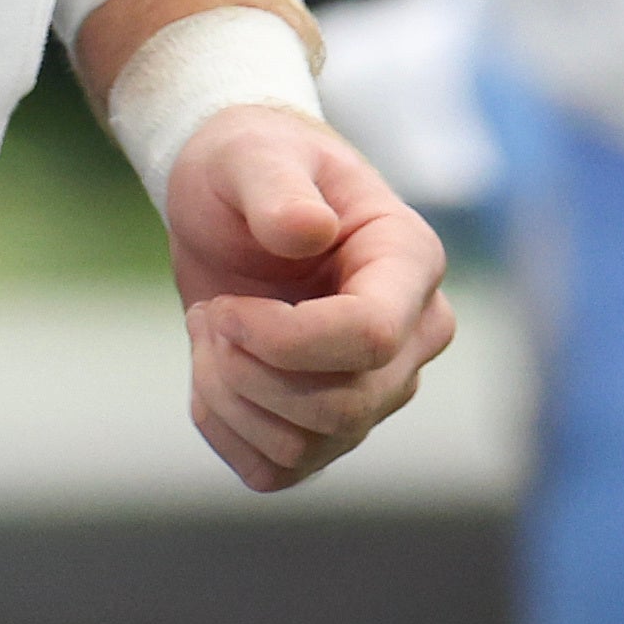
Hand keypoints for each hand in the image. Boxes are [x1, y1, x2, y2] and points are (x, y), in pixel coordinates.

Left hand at [160, 104, 451, 493]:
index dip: (284, 339)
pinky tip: (212, 372)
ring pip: (306, 446)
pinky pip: (276, 470)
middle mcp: (412, 334)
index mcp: (409, 260)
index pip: (371, 338)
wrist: (231, 201)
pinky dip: (226, 429)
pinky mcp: (330, 426)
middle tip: (211, 312)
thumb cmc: (249, 164)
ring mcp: (376, 388)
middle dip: (249, 370)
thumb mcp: (250, 154)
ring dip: (230, 395)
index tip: (226, 306)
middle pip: (342, 408)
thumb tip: (309, 231)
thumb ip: (277, 185)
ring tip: (211, 329)